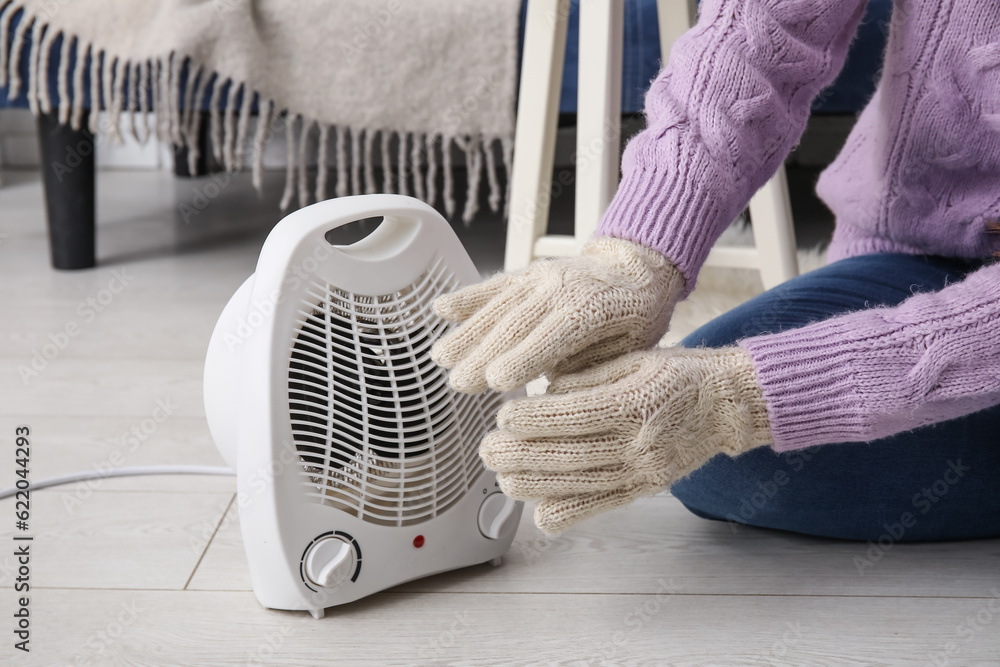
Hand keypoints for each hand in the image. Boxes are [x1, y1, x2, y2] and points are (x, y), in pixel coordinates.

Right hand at [431, 237, 686, 392]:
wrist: (635, 269)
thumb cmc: (636, 318)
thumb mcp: (631, 347)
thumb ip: (592, 363)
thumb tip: (554, 382)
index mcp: (592, 308)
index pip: (554, 335)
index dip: (524, 358)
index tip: (496, 382)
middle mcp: (561, 287)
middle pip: (517, 323)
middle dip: (484, 354)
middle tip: (459, 383)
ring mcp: (540, 278)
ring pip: (499, 306)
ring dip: (467, 333)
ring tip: (442, 358)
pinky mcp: (527, 275)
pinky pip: (493, 286)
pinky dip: (467, 297)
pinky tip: (440, 309)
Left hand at [480, 346, 772, 533]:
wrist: (727, 404)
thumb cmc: (678, 374)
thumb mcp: (634, 359)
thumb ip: (589, 377)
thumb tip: (544, 393)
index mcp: (636, 400)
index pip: (575, 414)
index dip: (534, 418)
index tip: (504, 416)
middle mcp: (641, 440)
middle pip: (571, 453)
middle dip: (521, 454)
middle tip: (489, 449)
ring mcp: (645, 469)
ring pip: (581, 484)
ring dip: (535, 484)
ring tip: (503, 477)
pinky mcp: (647, 487)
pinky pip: (603, 506)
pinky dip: (570, 513)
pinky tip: (541, 513)